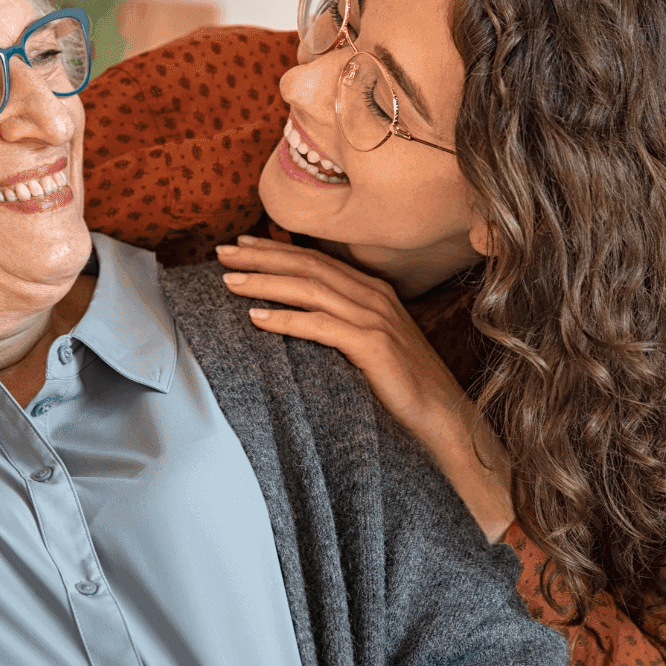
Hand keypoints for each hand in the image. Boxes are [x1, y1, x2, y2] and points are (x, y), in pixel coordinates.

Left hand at [217, 235, 513, 540]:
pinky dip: (286, 319)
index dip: (275, 249)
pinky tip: (257, 318)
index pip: (315, 260)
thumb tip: (294, 318)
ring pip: (309, 288)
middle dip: (261, 256)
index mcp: (372, 291)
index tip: (240, 246)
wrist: (444, 419)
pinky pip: (320, 325)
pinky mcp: (374, 345)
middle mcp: (373, 296)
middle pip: (306, 265)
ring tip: (230, 282)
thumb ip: (340, 324)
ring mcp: (375, 318)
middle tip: (221, 254)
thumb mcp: (369, 345)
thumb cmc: (402, 387)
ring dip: (265, 282)